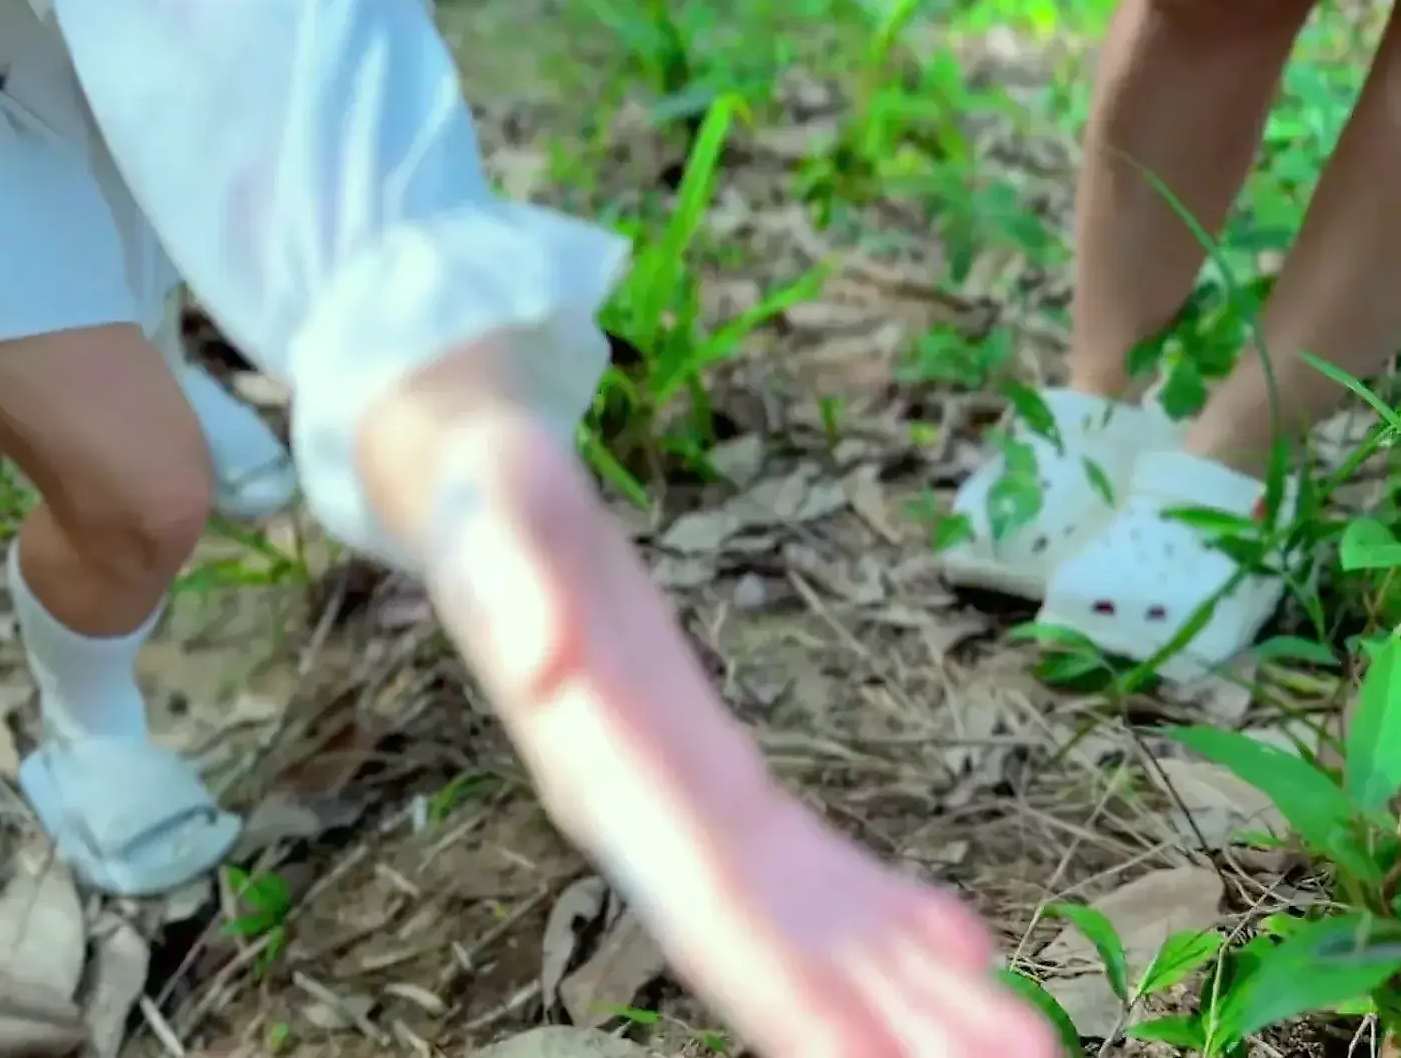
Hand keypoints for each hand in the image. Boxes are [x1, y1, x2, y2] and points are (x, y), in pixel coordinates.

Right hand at [354, 344, 1057, 1056]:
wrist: (477, 500)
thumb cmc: (482, 497)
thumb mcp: (488, 508)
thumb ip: (509, 585)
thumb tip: (544, 665)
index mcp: (597, 775)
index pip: (703, 912)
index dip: (786, 995)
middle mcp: (648, 820)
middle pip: (778, 950)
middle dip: (883, 1026)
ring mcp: (690, 807)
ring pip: (812, 927)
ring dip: (911, 994)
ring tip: (1023, 1047)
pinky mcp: (720, 778)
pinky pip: (815, 868)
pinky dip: (890, 917)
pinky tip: (965, 953)